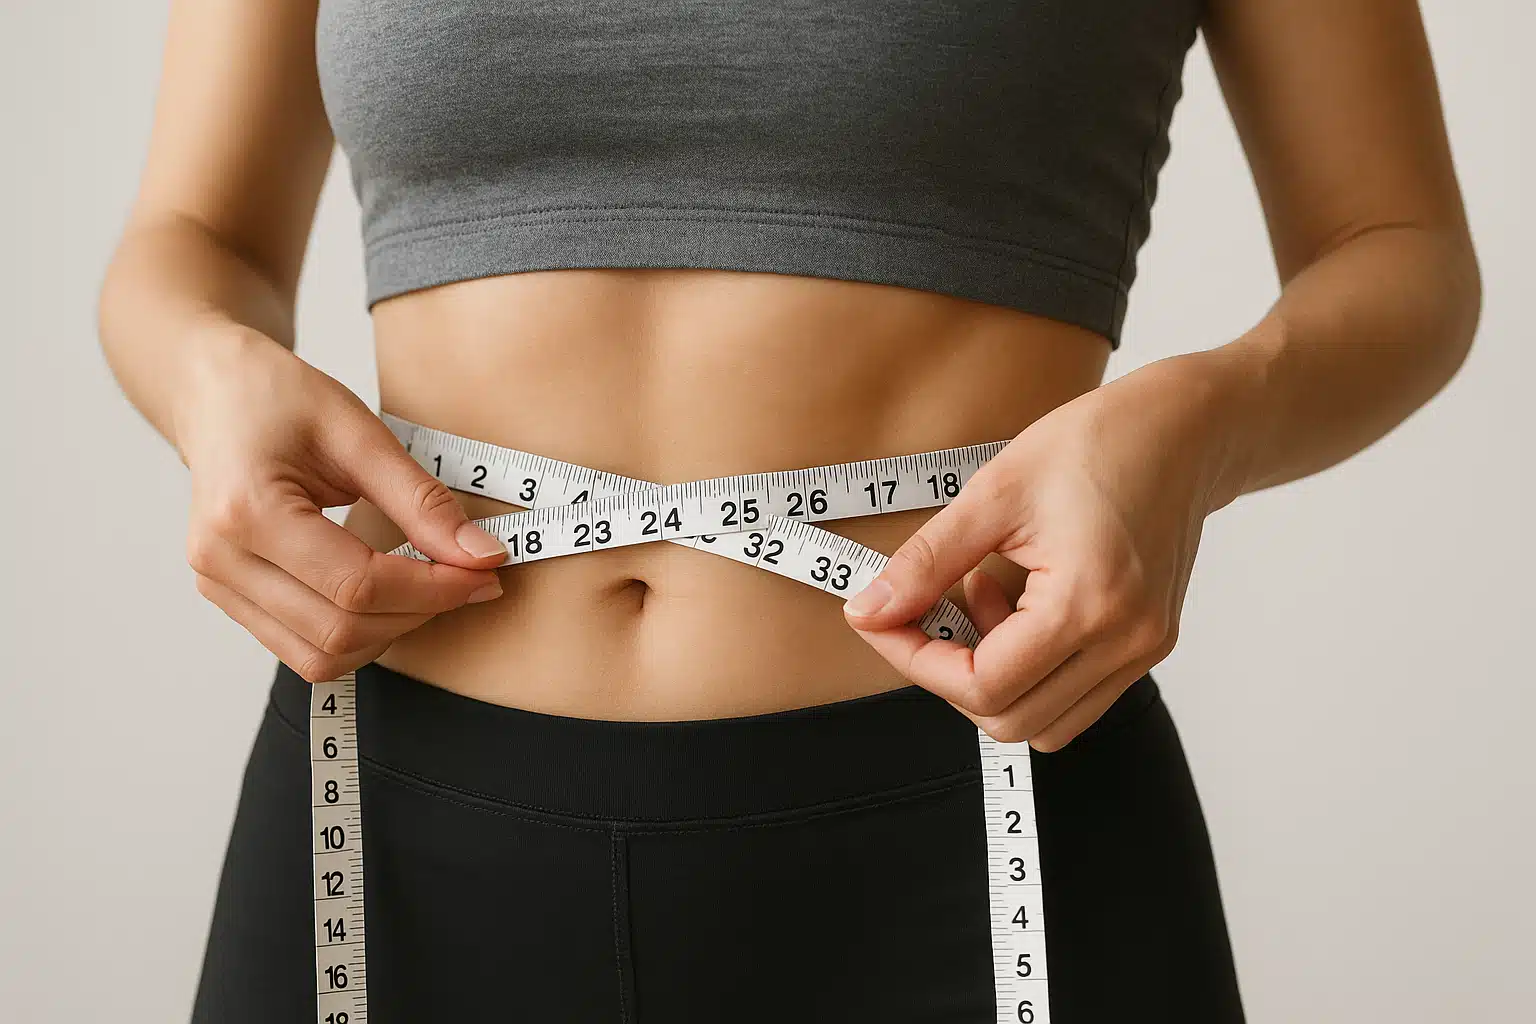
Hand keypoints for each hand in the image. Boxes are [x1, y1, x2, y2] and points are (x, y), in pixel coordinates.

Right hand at [175, 326, 507, 681]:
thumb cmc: (279, 398)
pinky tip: (390, 596)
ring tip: (430, 587)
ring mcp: (218, 585)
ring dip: (391, 632)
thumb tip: (481, 556)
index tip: (484, 571)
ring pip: (321, 656)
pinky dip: (358, 635)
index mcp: (247, 512)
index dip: (433, 588)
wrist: (215, 393)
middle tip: (470, 578)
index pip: (357, 585)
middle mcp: (221, 560)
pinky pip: (303, 649)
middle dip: (420, 612)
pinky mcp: (229, 598)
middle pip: (340, 629)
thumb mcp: (359, 431)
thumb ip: (421, 500)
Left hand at [842, 351, 1248, 749]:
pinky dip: (1028, 671)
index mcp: (1089, 603)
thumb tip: (868, 610)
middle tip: (923, 609)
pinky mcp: (1145, 646)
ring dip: (991, 678)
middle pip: (1010, 721)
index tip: (881, 620)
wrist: (1185, 429)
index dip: (915, 661)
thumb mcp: (993, 492)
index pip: (982, 685)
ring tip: (979, 597)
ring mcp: (1141, 651)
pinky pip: (1073, 698)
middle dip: (947, 674)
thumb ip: (926, 562)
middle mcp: (1125, 642)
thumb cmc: (1098, 443)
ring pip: (1042, 722)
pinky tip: (1015, 606)